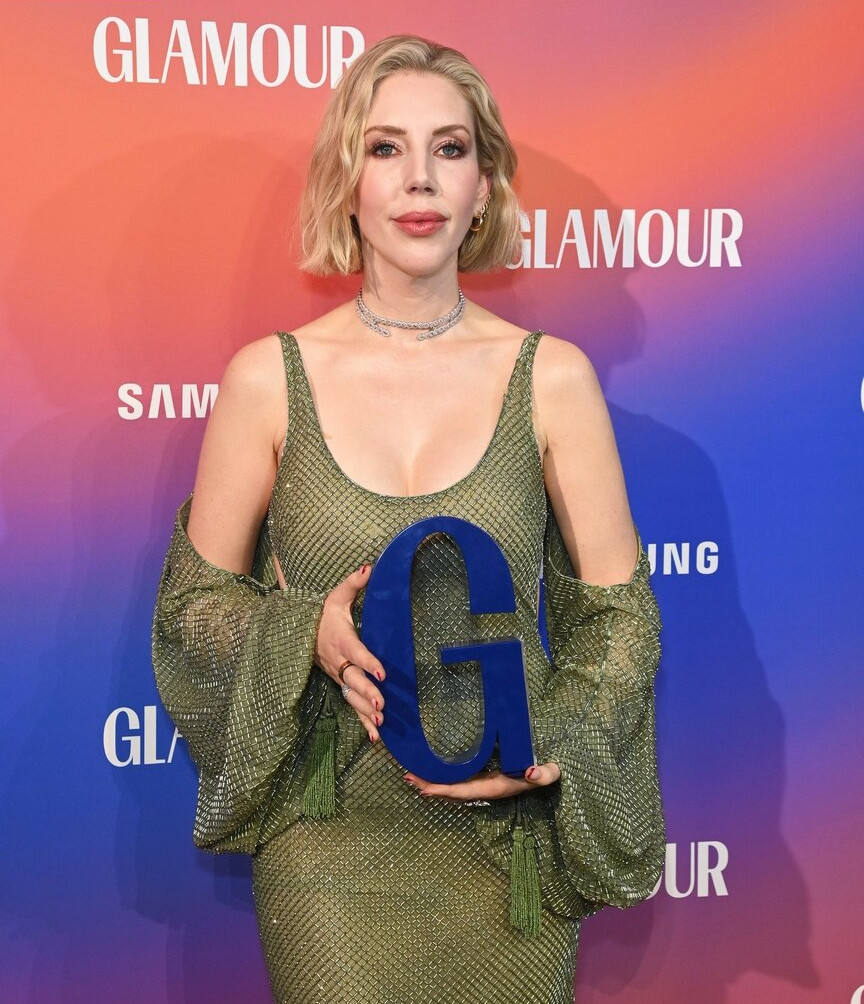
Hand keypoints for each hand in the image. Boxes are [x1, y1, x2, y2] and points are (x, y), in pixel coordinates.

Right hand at [314, 562, 386, 743]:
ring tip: (380, 724)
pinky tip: (376, 736)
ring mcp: (338, 676)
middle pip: (353, 680)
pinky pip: (351, 705)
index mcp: (342, 640)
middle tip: (382, 706)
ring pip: (352, 697)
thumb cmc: (324, 614)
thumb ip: (354, 583)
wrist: (302, 632)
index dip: (369, 663)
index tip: (382, 673)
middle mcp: (339, 662)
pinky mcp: (340, 685)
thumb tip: (370, 566)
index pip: (357, 652)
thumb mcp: (338, 597)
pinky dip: (362, 722)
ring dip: (365, 712)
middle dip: (367, 694)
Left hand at [402, 762, 560, 800]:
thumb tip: (530, 773)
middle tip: (407, 778)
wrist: (548, 775)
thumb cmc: (546, 772)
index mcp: (497, 787)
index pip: (466, 791)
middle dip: (430, 786)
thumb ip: (544, 774)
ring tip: (410, 775)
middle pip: (453, 791)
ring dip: (432, 782)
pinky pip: (458, 778)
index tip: (425, 790)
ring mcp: (483, 783)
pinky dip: (441, 776)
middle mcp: (486, 788)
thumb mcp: (549, 773)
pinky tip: (428, 770)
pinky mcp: (482, 776)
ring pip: (452, 785)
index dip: (445, 791)